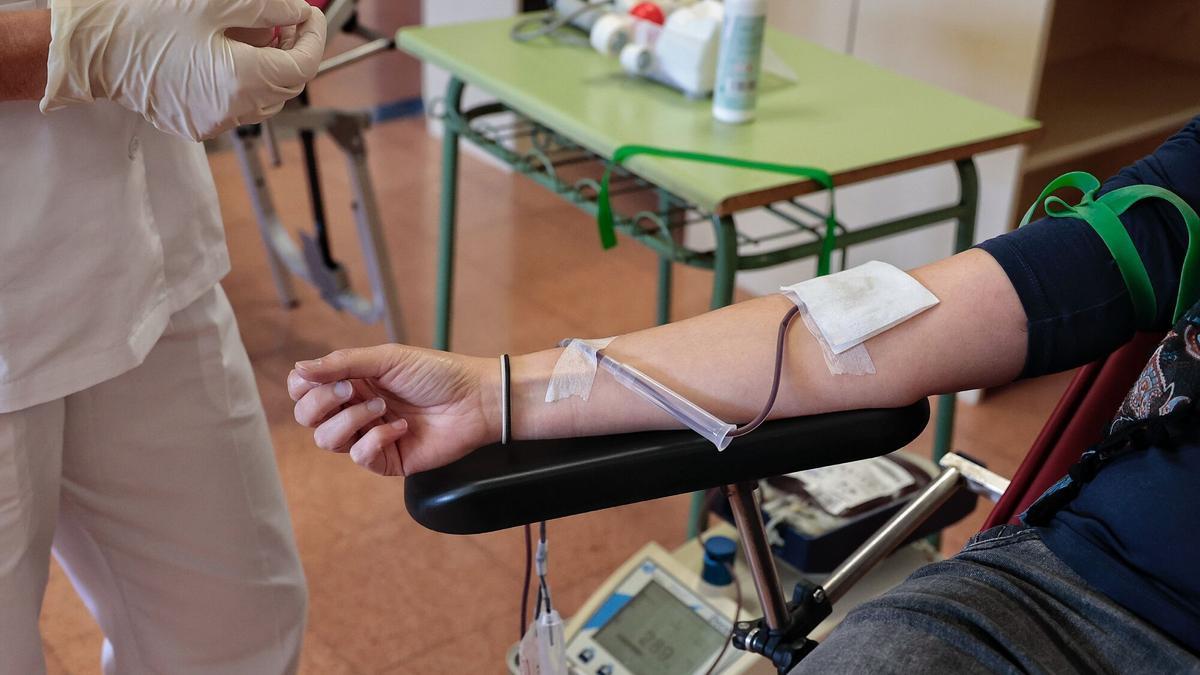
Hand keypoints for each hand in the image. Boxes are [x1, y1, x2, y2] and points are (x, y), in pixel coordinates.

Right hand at [41, 0, 327, 140]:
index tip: (311, 15)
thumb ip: (268, 8)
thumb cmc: (141, 20)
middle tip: (290, 20)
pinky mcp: (196, 123)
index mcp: (240, 81)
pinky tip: (234, 53)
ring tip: (263, 34)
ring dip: (272, 68)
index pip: (302, 67)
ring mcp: (212, 121)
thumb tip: (297, 13)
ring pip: (265, 99)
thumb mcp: (215, 1)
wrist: (89, 46)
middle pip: (286, 86)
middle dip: (294, 52)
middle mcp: (231, 110)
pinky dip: (247, 81)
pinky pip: (237, 105)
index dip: (313, 39)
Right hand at [288, 346, 499, 476]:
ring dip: (350, 420)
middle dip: (322, 403)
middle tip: (352, 389)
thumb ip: (341, 364)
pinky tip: (402, 427)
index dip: (304, 387)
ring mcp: (369, 436)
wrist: (475, 399)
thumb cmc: (436, 373)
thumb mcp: (386, 359)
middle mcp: (355, 409)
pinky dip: (376, 439)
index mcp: (352, 382)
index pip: (305, 390)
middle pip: (308, 417)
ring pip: (327, 440)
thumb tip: (298, 369)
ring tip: (382, 406)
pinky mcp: (387, 459)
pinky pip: (360, 457)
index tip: (328, 378)